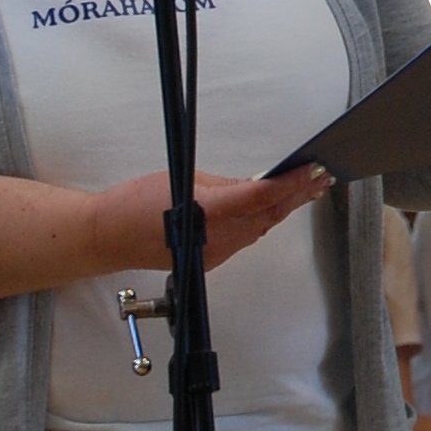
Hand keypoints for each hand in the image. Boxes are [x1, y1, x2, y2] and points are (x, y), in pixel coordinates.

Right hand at [96, 167, 331, 274]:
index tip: (314, 170)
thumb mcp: (184, 179)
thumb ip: (225, 185)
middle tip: (322, 178)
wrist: (108, 237)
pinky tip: (272, 208)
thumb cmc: (136, 203)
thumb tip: (256, 184)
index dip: (291, 183)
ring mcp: (215, 254)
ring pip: (259, 230)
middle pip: (267, 215)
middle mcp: (217, 238)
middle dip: (297, 196)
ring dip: (282, 209)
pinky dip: (261, 222)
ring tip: (306, 190)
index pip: (261, 196)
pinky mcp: (211, 260)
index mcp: (210, 212)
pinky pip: (244, 239)